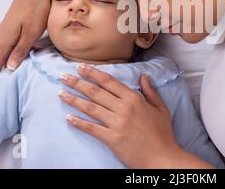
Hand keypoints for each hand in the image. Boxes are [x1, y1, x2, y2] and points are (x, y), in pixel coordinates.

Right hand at [0, 0, 50, 86]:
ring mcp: (3, 33)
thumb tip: (8, 69)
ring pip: (2, 57)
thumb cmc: (37, 8)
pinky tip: (14, 67)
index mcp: (3, 41)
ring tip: (4, 88)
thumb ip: (21, 50)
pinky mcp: (10, 29)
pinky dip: (9, 59)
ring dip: (3, 70)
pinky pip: (7, 49)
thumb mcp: (32, 31)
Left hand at [58, 65, 185, 168]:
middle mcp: (124, 108)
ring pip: (91, 108)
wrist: (162, 158)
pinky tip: (69, 118)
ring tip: (61, 93)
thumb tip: (143, 76)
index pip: (109, 82)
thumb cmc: (163, 134)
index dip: (94, 73)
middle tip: (64, 76)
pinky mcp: (112, 139)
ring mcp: (117, 124)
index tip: (82, 67)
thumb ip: (150, 92)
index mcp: (135, 99)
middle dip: (78, 83)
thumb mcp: (161, 109)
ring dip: (74, 99)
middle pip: (96, 92)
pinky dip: (79, 123)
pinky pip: (92, 129)